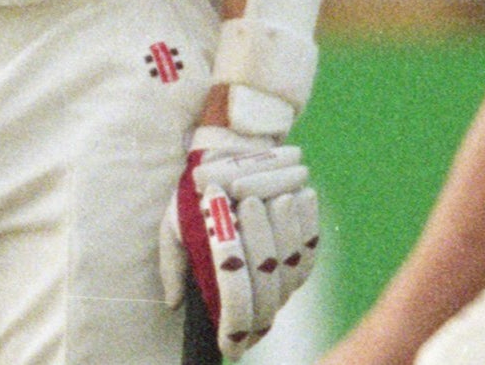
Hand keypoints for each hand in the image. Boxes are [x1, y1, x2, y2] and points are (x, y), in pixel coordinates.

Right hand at [159, 126, 319, 358]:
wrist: (228, 171)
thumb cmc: (198, 205)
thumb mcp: (175, 231)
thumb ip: (174, 264)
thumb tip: (173, 302)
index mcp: (226, 294)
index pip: (238, 314)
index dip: (237, 301)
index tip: (226, 249)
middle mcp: (259, 294)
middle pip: (267, 283)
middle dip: (260, 240)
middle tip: (249, 203)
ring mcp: (286, 276)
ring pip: (292, 261)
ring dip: (285, 228)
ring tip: (275, 196)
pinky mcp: (307, 252)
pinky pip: (311, 242)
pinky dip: (308, 219)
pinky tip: (302, 195)